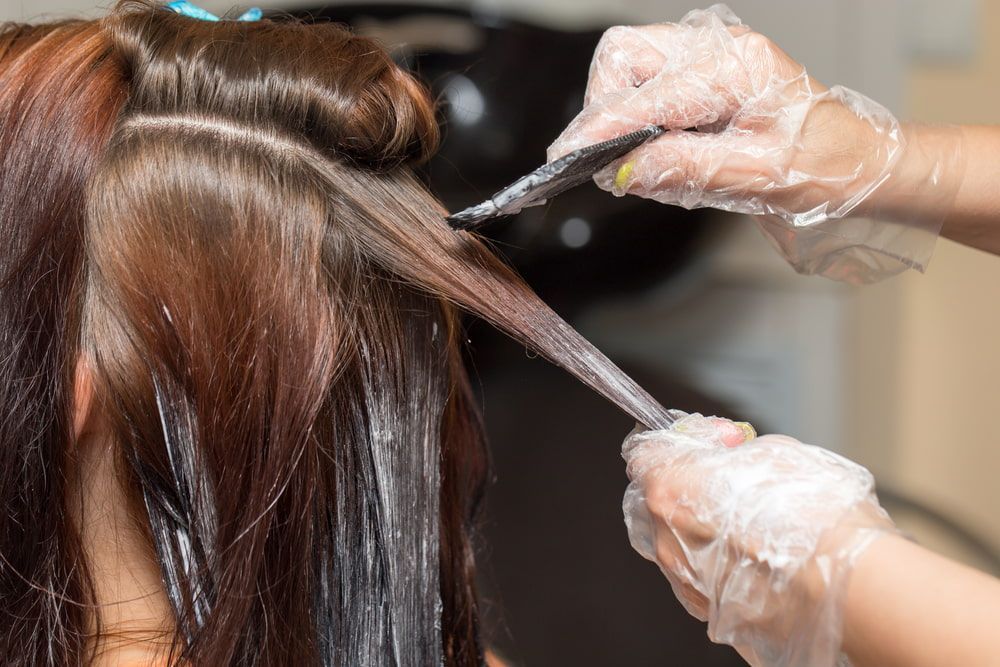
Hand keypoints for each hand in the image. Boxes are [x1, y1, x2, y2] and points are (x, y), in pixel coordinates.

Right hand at [551, 6, 963, 282]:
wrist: (853, 161)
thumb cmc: (822, 166)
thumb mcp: (758, 179)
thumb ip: (688, 170)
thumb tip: (624, 171)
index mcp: (737, 69)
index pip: (647, 96)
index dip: (602, 129)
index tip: (567, 157)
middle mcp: (718, 49)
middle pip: (624, 55)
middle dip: (603, 106)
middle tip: (605, 159)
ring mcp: (708, 55)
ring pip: (627, 63)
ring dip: (617, 110)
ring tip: (639, 160)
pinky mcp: (700, 70)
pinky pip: (644, 80)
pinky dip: (634, 115)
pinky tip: (656, 149)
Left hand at [622, 413, 895, 666]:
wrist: (849, 587)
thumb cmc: (816, 517)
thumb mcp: (775, 452)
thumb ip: (736, 451)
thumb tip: (731, 451)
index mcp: (672, 488)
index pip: (646, 453)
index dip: (678, 441)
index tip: (709, 442)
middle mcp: (666, 537)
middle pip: (658, 499)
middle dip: (689, 485)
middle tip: (732, 479)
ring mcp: (684, 580)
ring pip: (677, 543)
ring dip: (703, 528)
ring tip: (752, 523)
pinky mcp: (709, 612)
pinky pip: (700, 579)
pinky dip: (719, 565)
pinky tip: (757, 558)